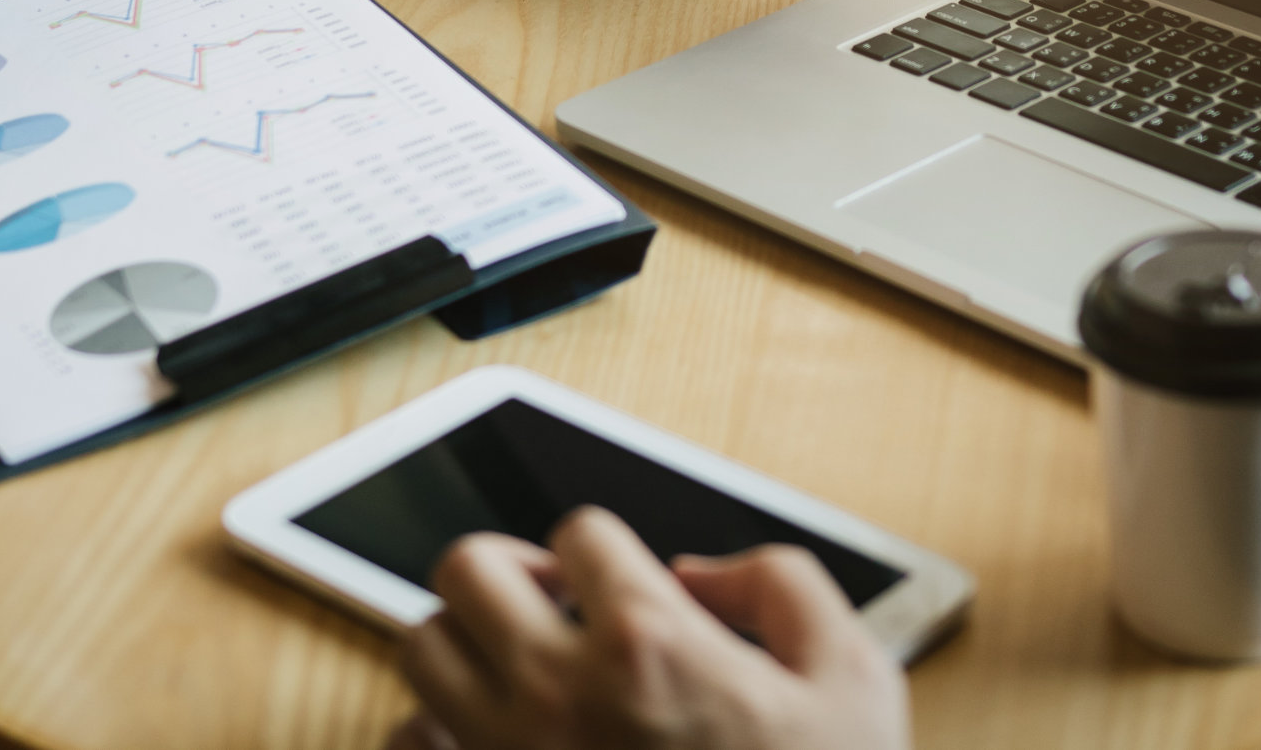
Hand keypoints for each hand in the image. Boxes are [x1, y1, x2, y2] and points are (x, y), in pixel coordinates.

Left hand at [394, 508, 908, 749]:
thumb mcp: (852, 676)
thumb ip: (783, 584)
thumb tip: (701, 574)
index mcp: (647, 643)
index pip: (578, 531)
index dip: (607, 550)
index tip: (621, 585)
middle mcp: (559, 693)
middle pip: (468, 569)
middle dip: (512, 571)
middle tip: (551, 602)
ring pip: (421, 646)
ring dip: (465, 641)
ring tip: (517, 665)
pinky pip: (408, 744)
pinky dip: (433, 732)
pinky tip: (489, 739)